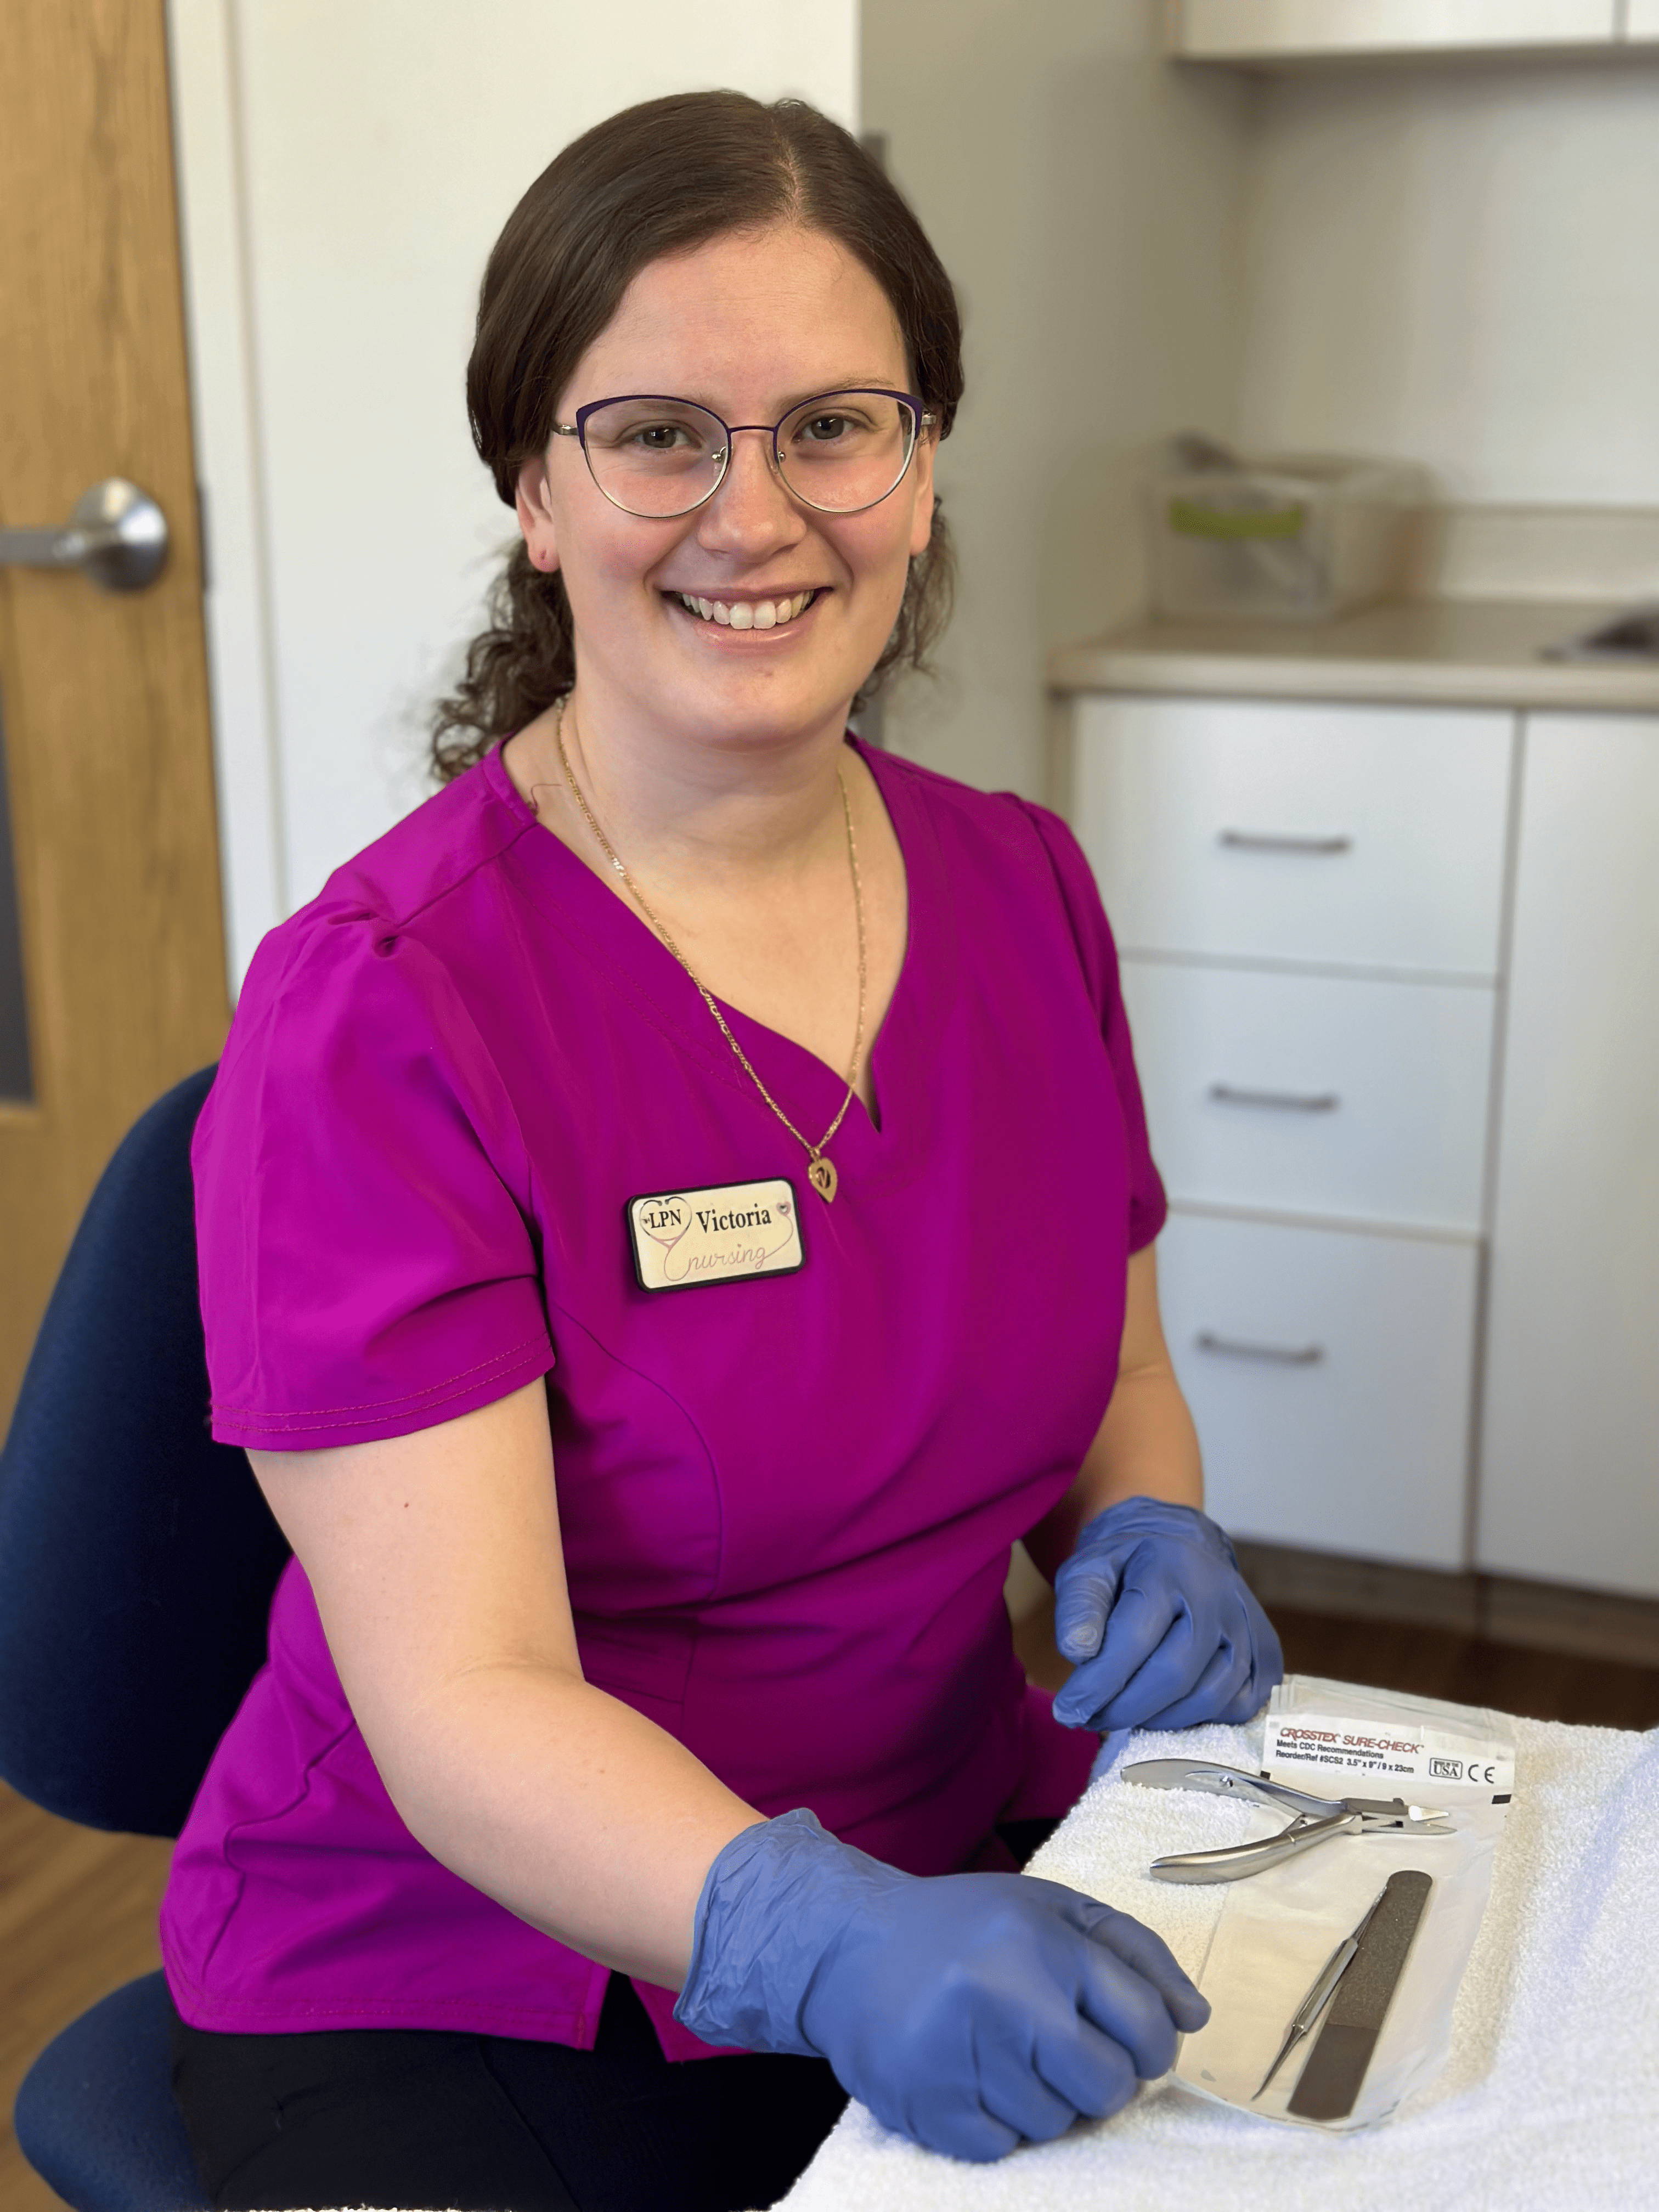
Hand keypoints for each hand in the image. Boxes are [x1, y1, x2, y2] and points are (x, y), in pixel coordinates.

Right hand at [674, 1809, 1207, 2162]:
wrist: (847, 1948)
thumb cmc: (963, 1928)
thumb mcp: (1051, 1908)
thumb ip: (1134, 1952)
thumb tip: (1197, 2017)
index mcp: (1042, 1943)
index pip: (1146, 2029)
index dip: (1149, 2044)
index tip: (1124, 2037)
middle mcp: (1003, 1998)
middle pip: (1107, 2090)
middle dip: (1099, 2078)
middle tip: (1061, 2049)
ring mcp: (961, 2057)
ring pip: (1054, 2125)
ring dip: (1043, 2098)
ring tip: (1005, 2052)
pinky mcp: (926, 2107)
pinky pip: (1001, 2148)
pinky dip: (997, 2123)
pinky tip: (973, 2077)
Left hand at [1051, 1496, 1281, 1734]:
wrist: (1179, 1550)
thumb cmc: (1127, 1568)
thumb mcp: (1089, 1570)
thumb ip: (1078, 1607)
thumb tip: (1078, 1652)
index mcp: (1169, 1567)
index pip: (1133, 1637)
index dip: (1099, 1683)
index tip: (1068, 1711)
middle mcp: (1218, 1594)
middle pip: (1175, 1674)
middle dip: (1126, 1708)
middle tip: (1092, 1718)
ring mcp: (1248, 1625)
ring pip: (1210, 1697)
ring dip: (1160, 1719)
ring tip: (1125, 1713)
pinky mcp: (1266, 1652)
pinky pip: (1239, 1706)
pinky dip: (1201, 1719)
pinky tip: (1168, 1708)